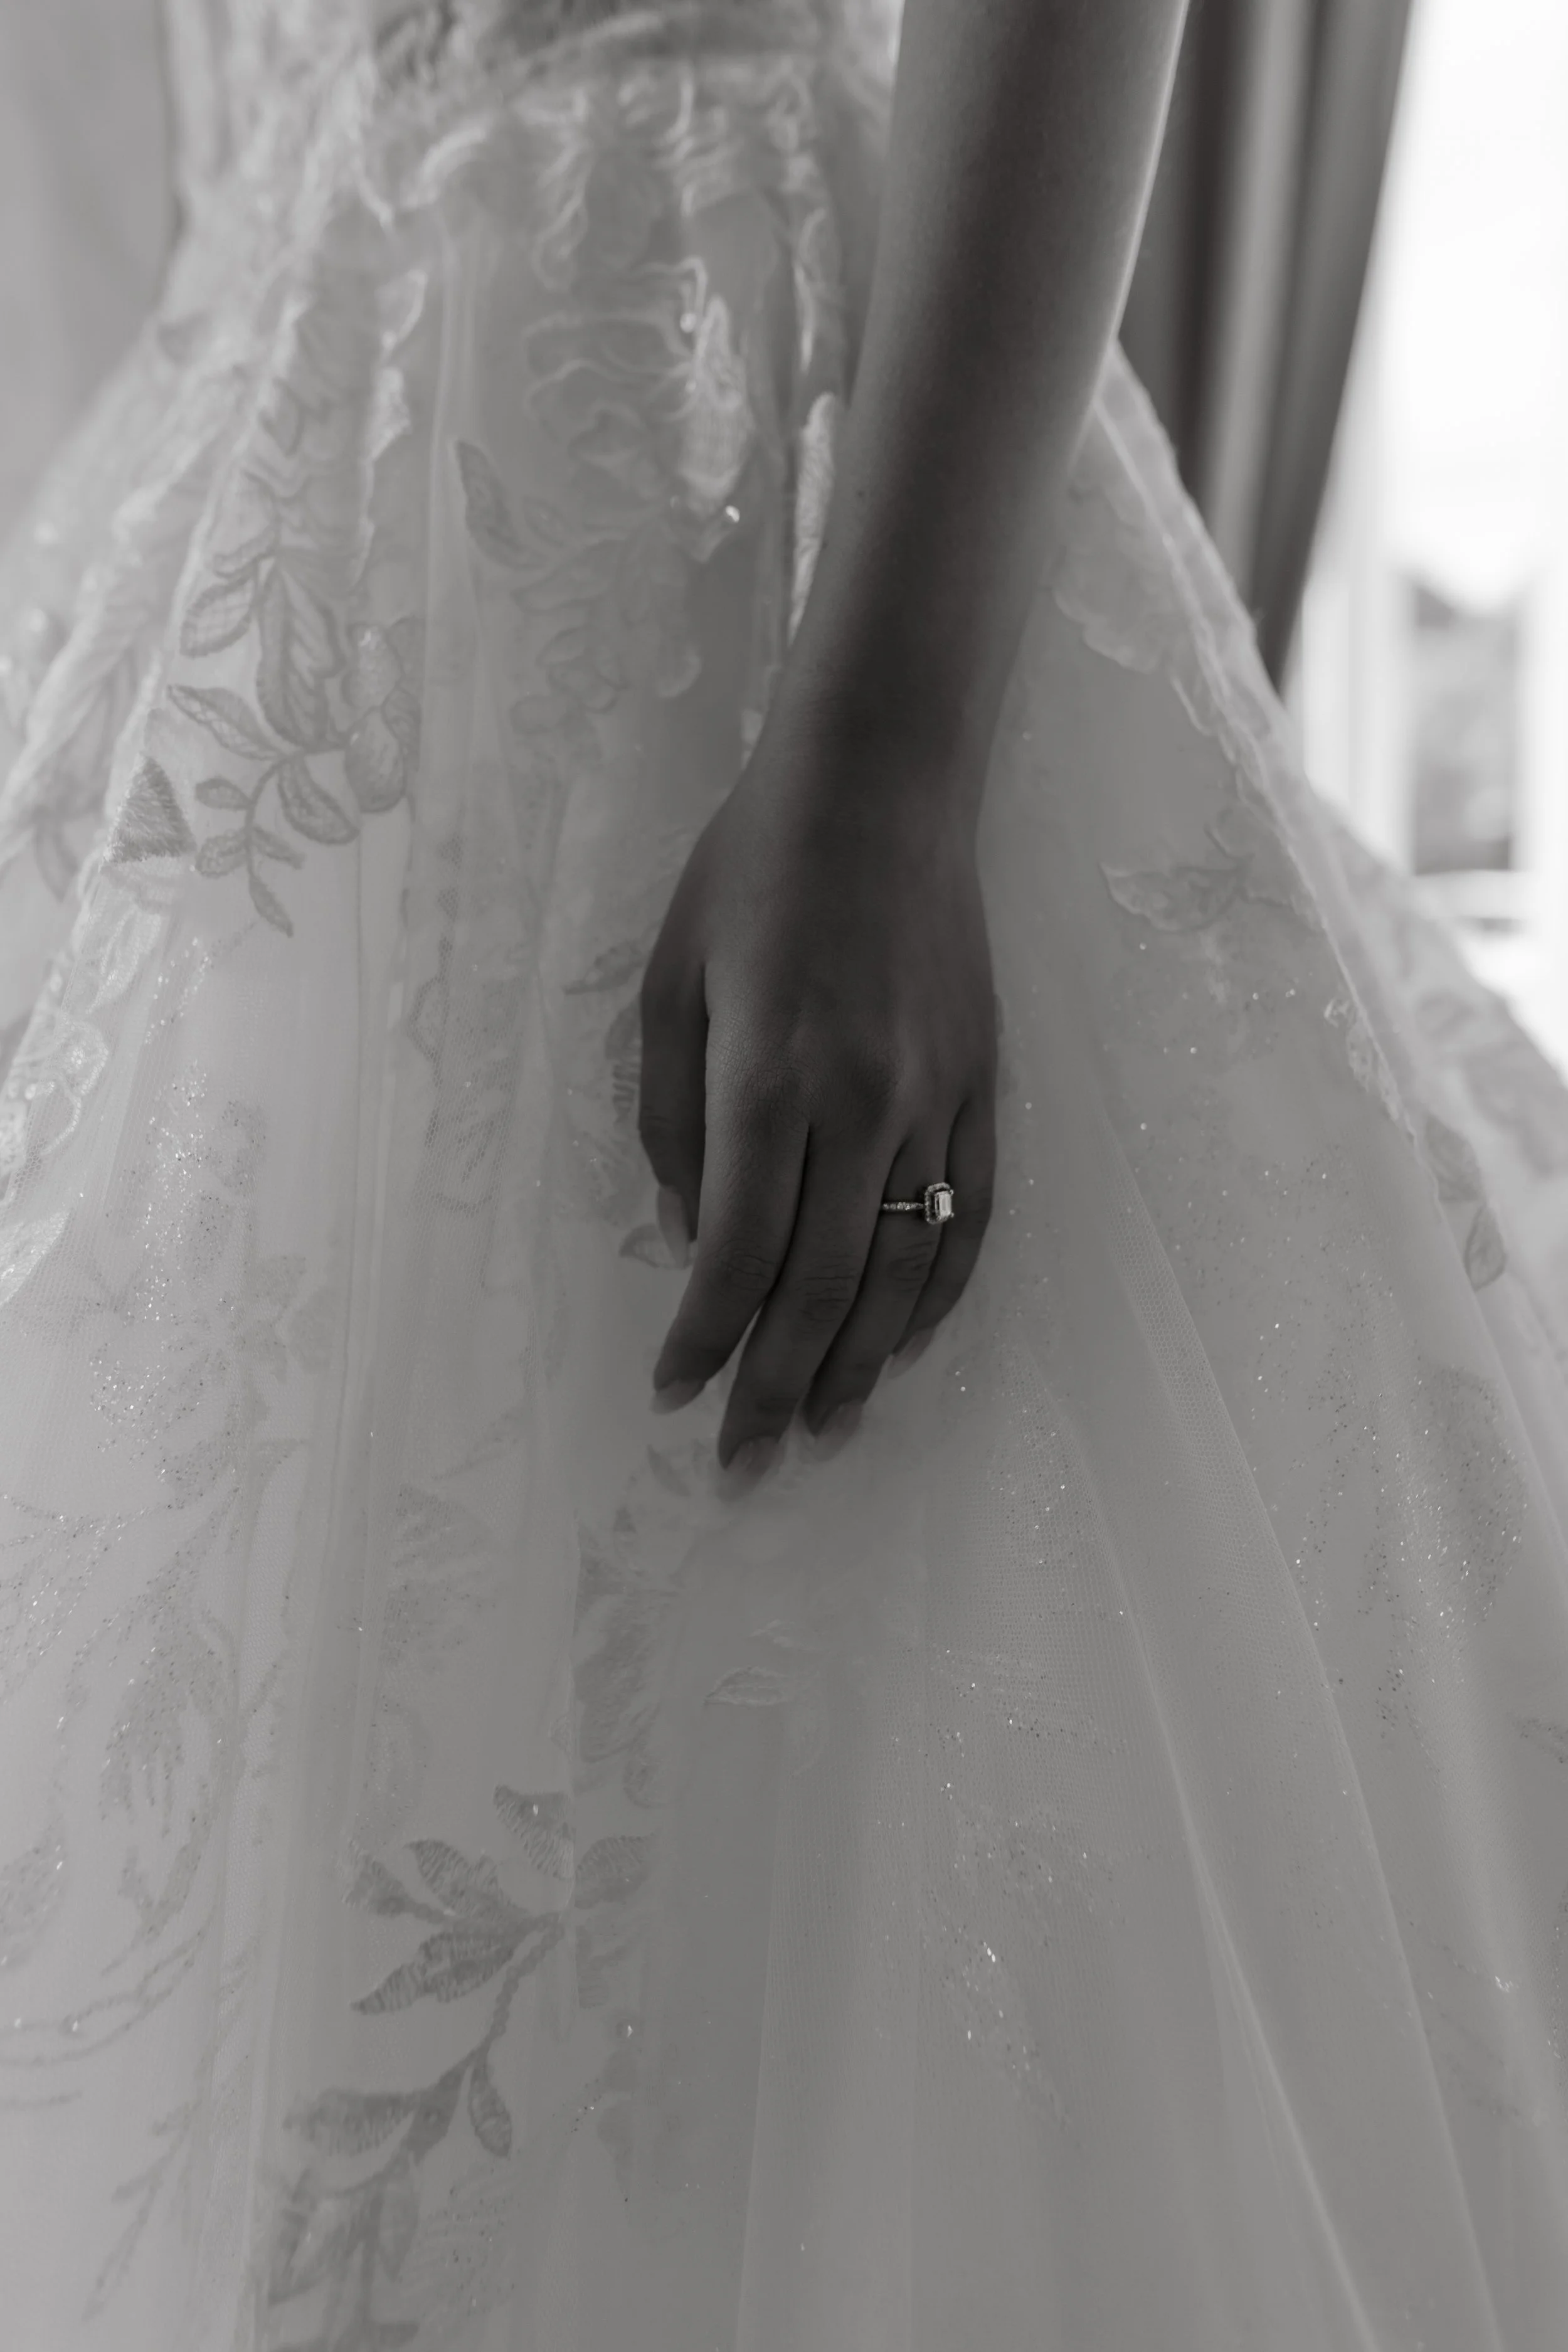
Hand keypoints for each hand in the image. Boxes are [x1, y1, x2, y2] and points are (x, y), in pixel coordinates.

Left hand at [638, 692, 997, 1472]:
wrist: (882, 780)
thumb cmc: (752, 871)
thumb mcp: (668, 981)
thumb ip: (670, 1121)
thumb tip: (688, 1236)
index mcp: (768, 1077)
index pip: (733, 1253)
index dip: (701, 1341)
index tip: (672, 1397)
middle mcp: (862, 1106)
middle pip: (819, 1288)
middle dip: (774, 1388)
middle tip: (744, 1463)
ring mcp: (936, 1102)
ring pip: (902, 1272)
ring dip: (857, 1365)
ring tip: (822, 1430)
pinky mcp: (985, 1089)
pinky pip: (970, 1221)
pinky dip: (938, 1298)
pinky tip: (902, 1347)